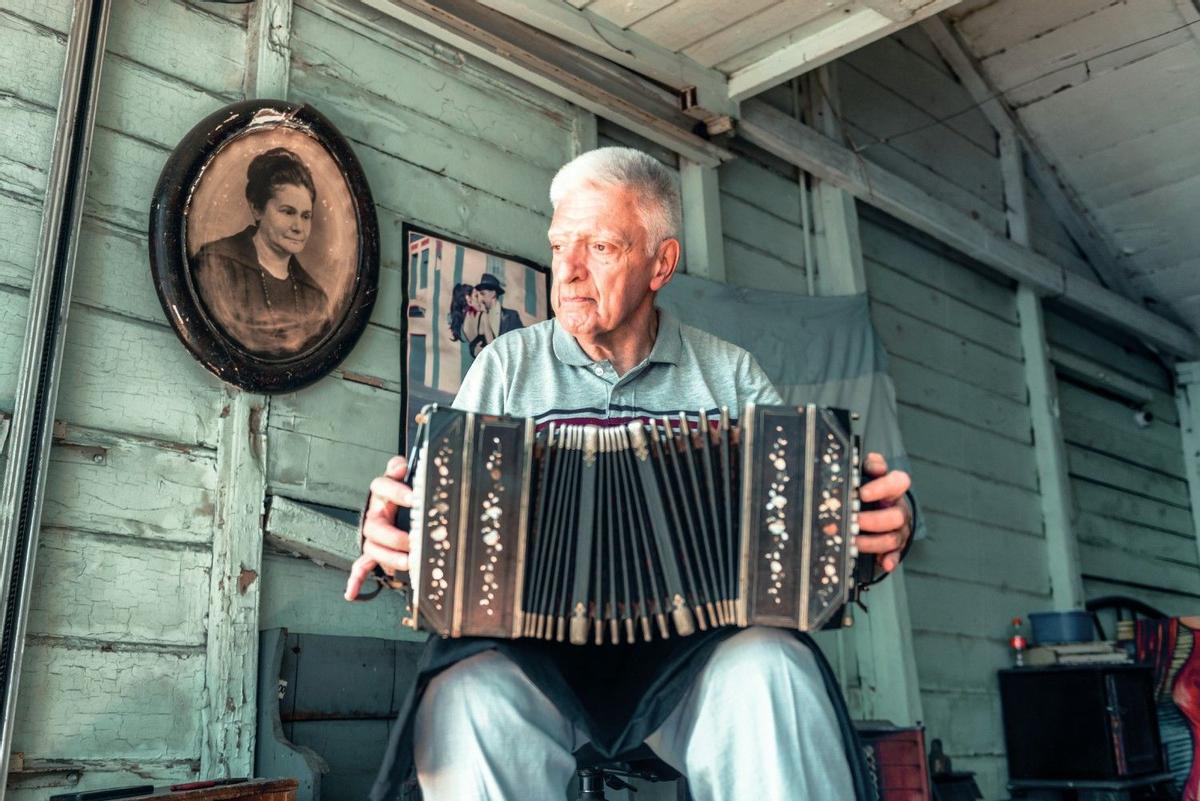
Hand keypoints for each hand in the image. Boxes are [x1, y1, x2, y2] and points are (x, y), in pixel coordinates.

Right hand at [344, 455, 412, 600]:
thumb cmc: (404, 496)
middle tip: (413, 540)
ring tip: (408, 562)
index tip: (414, 498)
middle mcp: (374, 514)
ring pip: (372, 548)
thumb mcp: (407, 478)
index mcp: (382, 494)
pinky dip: (355, 580)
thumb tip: (401, 464)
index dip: (395, 491)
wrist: (395, 509)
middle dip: (394, 536)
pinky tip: (351, 592)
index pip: (381, 486)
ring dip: (388, 557)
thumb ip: (402, 469)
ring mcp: (372, 535)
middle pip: (375, 526)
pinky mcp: (372, 552)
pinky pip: (360, 566)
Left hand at [856, 452, 912, 572]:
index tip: (862, 493)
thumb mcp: (868, 472)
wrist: (878, 505)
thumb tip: (872, 462)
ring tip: (853, 541)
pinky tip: (884, 563)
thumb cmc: (870, 488)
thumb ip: (869, 465)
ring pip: (893, 537)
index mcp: (894, 488)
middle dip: (873, 520)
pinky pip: (897, 554)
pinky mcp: (897, 545)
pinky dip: (891, 559)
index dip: (881, 487)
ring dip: (873, 542)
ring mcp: (900, 528)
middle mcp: (900, 508)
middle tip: (853, 521)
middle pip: (896, 516)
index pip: (897, 482)